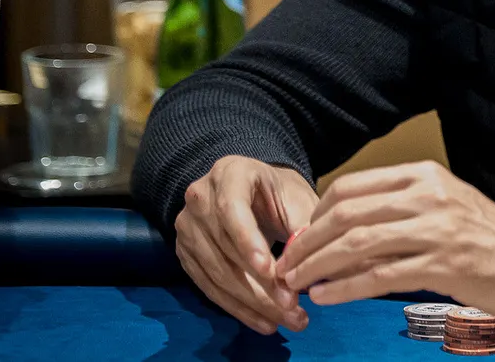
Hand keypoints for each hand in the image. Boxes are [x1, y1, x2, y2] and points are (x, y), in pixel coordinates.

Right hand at [174, 155, 319, 335]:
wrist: (252, 190)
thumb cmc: (278, 192)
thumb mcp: (296, 197)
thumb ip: (302, 224)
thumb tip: (309, 263)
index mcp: (229, 173)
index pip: (232, 208)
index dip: (248, 241)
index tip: (269, 270)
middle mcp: (200, 198)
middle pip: (225, 248)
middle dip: (261, 285)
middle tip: (292, 309)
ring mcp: (188, 228)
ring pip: (217, 273)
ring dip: (253, 303)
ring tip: (285, 319)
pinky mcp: (186, 254)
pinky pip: (209, 287)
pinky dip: (238, 308)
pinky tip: (264, 321)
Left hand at [276, 160, 494, 321]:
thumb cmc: (480, 236)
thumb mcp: (441, 204)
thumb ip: (396, 207)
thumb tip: (339, 227)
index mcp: (423, 175)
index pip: (353, 187)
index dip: (317, 213)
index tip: (300, 237)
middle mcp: (427, 196)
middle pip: (348, 215)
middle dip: (308, 242)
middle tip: (286, 264)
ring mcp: (435, 230)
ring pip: (358, 244)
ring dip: (318, 266)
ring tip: (297, 283)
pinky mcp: (441, 266)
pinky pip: (379, 276)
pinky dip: (345, 288)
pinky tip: (326, 297)